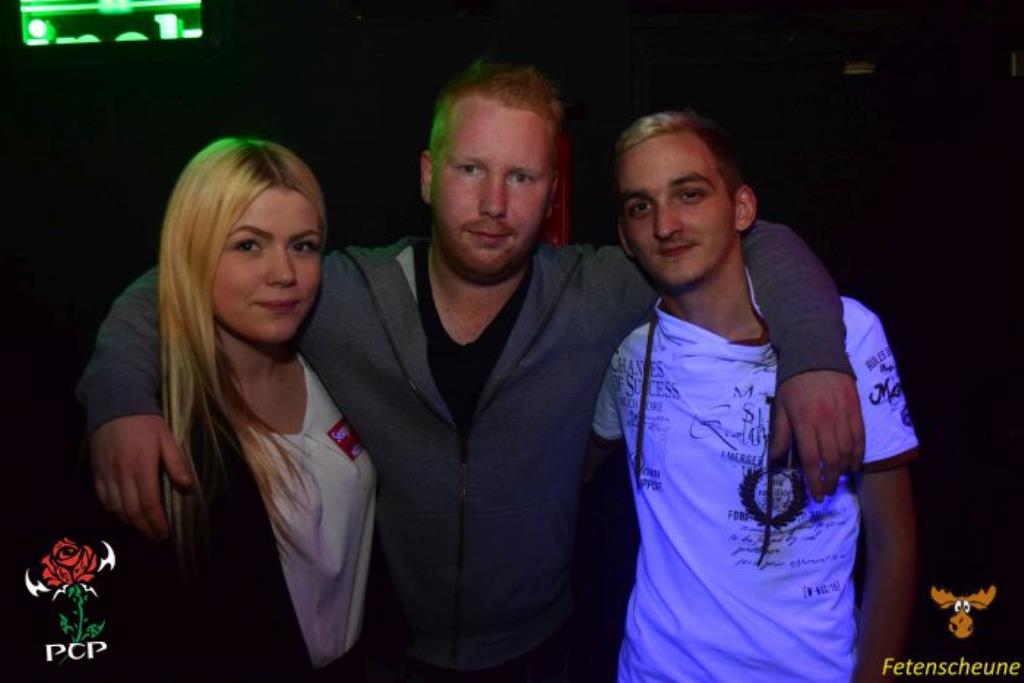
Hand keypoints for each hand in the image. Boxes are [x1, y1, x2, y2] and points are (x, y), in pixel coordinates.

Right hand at [89, 414, 192, 538]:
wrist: (115, 404)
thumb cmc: (146, 422)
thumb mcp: (166, 438)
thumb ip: (176, 464)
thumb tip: (187, 488)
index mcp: (142, 467)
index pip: (149, 503)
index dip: (156, 522)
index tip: (164, 533)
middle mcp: (122, 474)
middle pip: (131, 510)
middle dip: (144, 527)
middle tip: (156, 537)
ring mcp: (107, 473)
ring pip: (115, 507)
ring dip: (129, 521)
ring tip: (143, 527)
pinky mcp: (96, 471)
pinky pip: (103, 497)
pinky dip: (113, 509)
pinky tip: (123, 513)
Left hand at [770, 370, 864, 501]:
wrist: (817, 354)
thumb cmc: (794, 382)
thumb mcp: (781, 406)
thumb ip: (781, 433)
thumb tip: (776, 458)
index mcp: (804, 422)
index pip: (811, 458)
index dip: (815, 480)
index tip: (817, 495)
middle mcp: (825, 421)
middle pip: (832, 459)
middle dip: (830, 480)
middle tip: (828, 492)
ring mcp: (843, 415)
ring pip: (848, 451)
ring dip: (844, 470)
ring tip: (839, 480)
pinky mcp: (856, 409)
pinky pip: (860, 437)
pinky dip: (859, 454)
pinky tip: (854, 465)